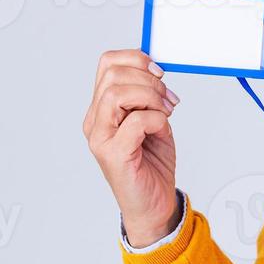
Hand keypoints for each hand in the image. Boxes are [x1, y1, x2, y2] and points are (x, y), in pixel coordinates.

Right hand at [83, 49, 182, 246]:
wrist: (154, 204)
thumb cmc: (152, 163)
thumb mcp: (154, 120)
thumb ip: (149, 96)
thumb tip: (156, 69)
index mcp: (102, 109)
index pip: (107, 64)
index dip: (136, 58)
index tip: (160, 72)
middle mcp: (95, 121)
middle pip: (112, 74)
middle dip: (147, 78)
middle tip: (167, 97)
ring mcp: (101, 138)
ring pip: (116, 93)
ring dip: (150, 96)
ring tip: (165, 111)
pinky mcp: (113, 154)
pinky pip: (136, 121)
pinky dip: (156, 118)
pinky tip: (162, 129)